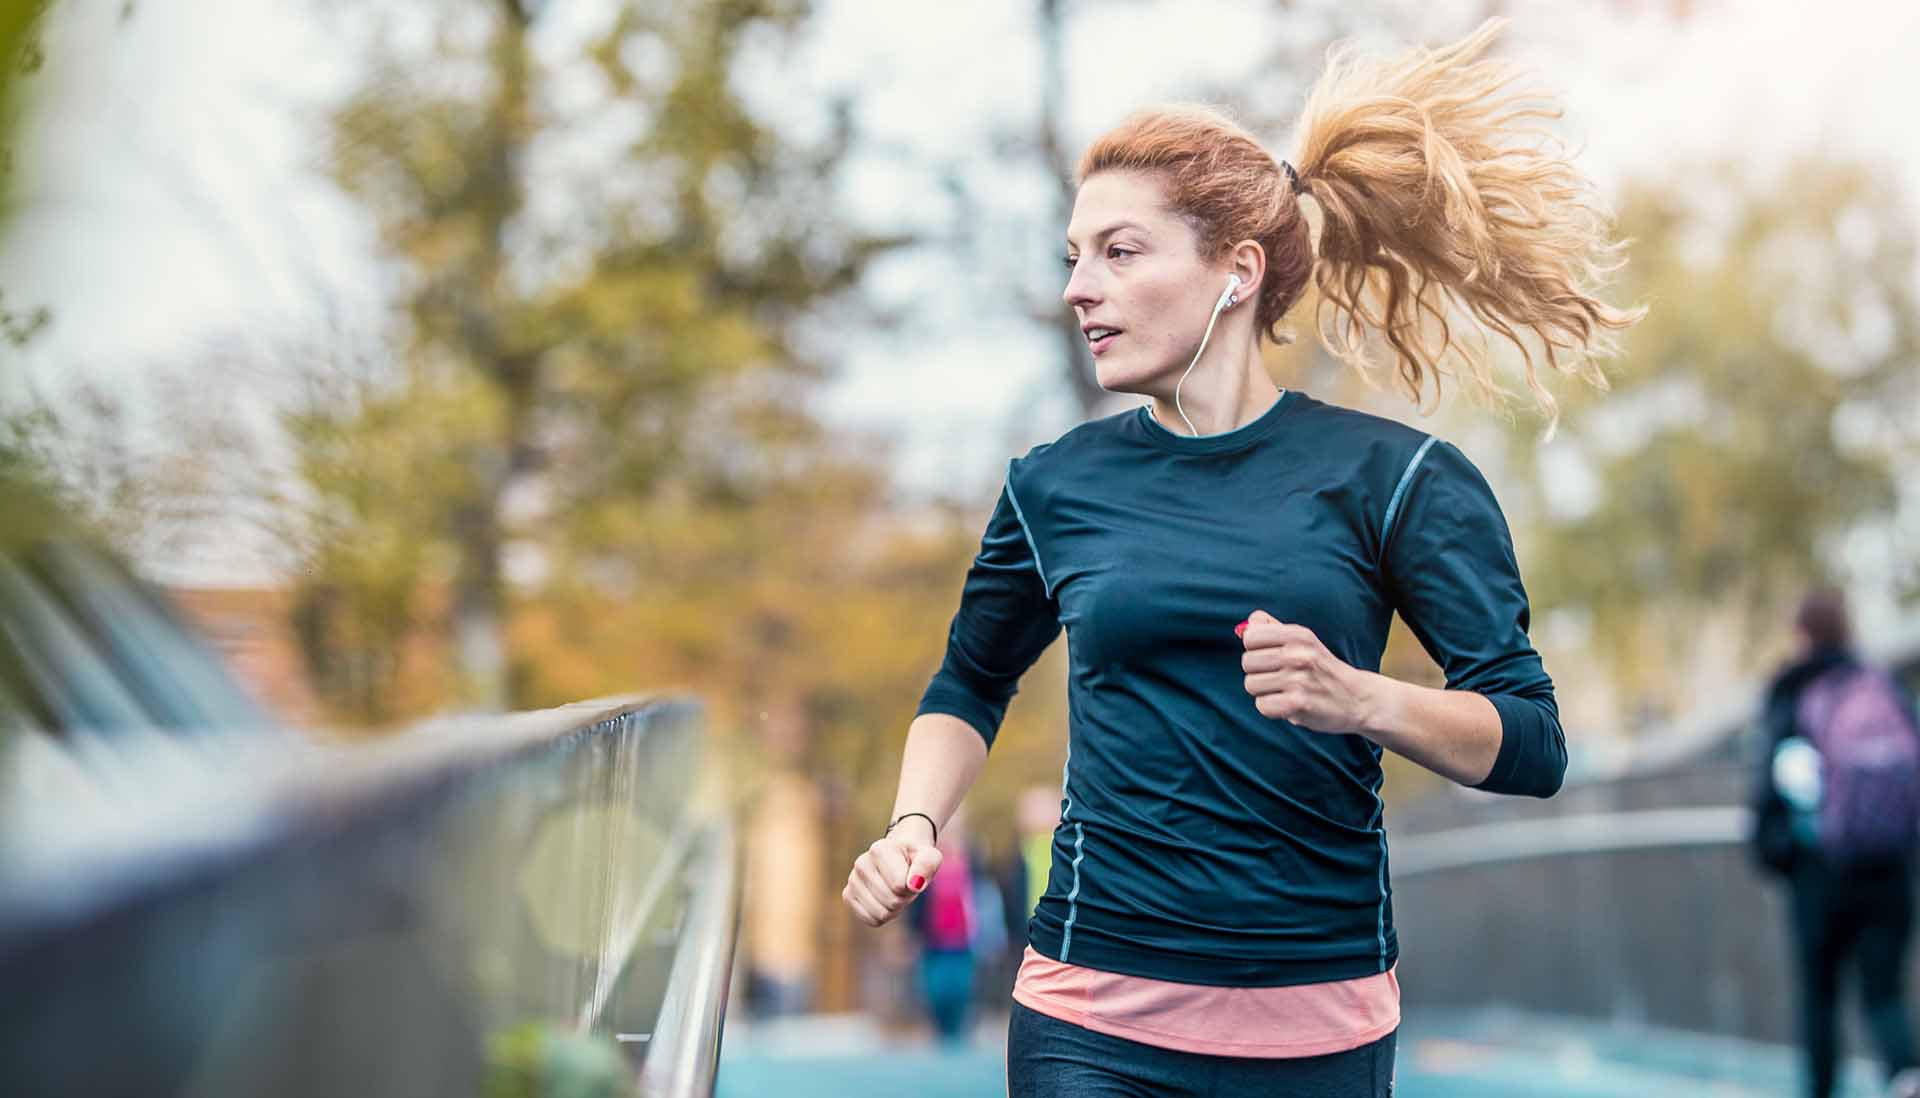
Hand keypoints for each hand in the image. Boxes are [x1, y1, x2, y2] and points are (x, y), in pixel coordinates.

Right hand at [842, 816, 941, 926]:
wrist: (899, 855)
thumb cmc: (916, 857)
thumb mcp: (930, 856)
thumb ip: (926, 866)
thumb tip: (914, 885)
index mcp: (880, 849)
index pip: (900, 886)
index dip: (912, 886)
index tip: (912, 874)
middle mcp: (861, 863)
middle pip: (892, 901)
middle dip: (904, 898)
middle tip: (905, 885)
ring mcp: (853, 879)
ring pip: (881, 913)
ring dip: (894, 908)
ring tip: (894, 890)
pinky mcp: (848, 895)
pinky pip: (871, 920)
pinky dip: (883, 916)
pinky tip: (883, 899)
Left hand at [1237, 609, 1379, 734]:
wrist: (1358, 699)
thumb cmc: (1322, 668)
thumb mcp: (1304, 640)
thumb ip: (1272, 629)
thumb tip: (1243, 628)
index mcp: (1298, 635)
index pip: (1250, 636)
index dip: (1254, 649)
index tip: (1269, 656)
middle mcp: (1298, 654)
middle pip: (1247, 662)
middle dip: (1258, 672)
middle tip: (1279, 677)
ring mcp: (1299, 680)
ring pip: (1251, 685)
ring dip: (1264, 691)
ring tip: (1284, 691)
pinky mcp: (1298, 704)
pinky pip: (1262, 705)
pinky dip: (1271, 708)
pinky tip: (1287, 704)